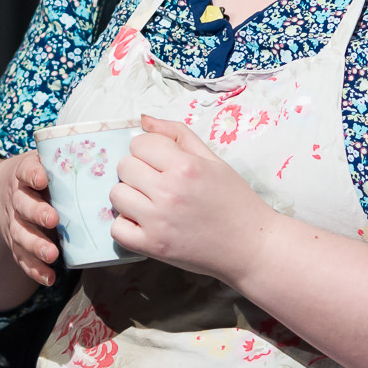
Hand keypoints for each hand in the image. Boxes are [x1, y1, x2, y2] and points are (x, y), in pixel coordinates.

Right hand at [0, 151, 61, 288]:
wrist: (7, 193)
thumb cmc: (42, 175)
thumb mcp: (49, 162)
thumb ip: (71, 160)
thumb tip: (118, 152)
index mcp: (25, 175)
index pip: (26, 170)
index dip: (33, 174)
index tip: (43, 177)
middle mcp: (17, 198)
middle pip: (22, 205)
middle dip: (37, 212)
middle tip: (53, 219)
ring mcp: (15, 222)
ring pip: (20, 234)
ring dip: (36, 245)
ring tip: (52, 255)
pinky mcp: (17, 244)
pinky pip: (22, 258)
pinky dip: (34, 269)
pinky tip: (49, 278)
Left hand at [109, 114, 273, 281]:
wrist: (250, 247)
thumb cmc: (235, 201)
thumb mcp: (213, 160)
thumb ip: (177, 134)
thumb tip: (144, 120)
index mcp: (185, 167)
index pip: (139, 143)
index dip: (149, 149)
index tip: (162, 160)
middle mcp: (168, 192)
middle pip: (124, 166)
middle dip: (138, 169)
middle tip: (158, 181)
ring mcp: (157, 222)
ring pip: (116, 194)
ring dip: (130, 195)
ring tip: (152, 201)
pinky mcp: (152, 247)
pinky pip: (117, 228)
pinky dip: (127, 224)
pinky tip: (145, 221)